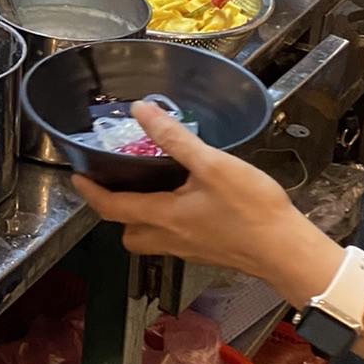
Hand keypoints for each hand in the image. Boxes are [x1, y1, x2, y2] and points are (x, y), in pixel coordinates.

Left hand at [72, 102, 340, 303]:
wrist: (286, 250)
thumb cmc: (250, 209)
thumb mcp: (212, 165)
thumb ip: (175, 139)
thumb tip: (140, 111)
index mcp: (163, 216)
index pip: (112, 208)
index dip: (90, 193)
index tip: (76, 178)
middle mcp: (170, 238)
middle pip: (128, 232)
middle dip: (115, 212)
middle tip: (115, 185)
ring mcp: (189, 249)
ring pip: (150, 239)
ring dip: (141, 219)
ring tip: (150, 190)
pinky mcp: (208, 252)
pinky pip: (174, 240)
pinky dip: (168, 223)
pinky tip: (186, 203)